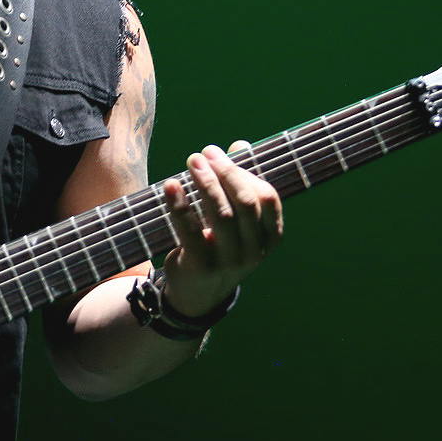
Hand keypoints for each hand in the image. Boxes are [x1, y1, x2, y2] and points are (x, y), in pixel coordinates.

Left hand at [159, 142, 283, 316]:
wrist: (197, 294)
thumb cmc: (219, 245)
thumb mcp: (235, 221)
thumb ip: (239, 183)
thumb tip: (240, 146)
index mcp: (271, 237)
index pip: (267, 198)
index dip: (245, 172)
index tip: (222, 152)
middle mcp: (255, 252)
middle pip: (245, 204)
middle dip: (225, 173)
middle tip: (203, 153)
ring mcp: (230, 262)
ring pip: (221, 216)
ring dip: (205, 183)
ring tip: (191, 162)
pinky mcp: (202, 267)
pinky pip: (191, 232)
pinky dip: (180, 206)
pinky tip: (170, 186)